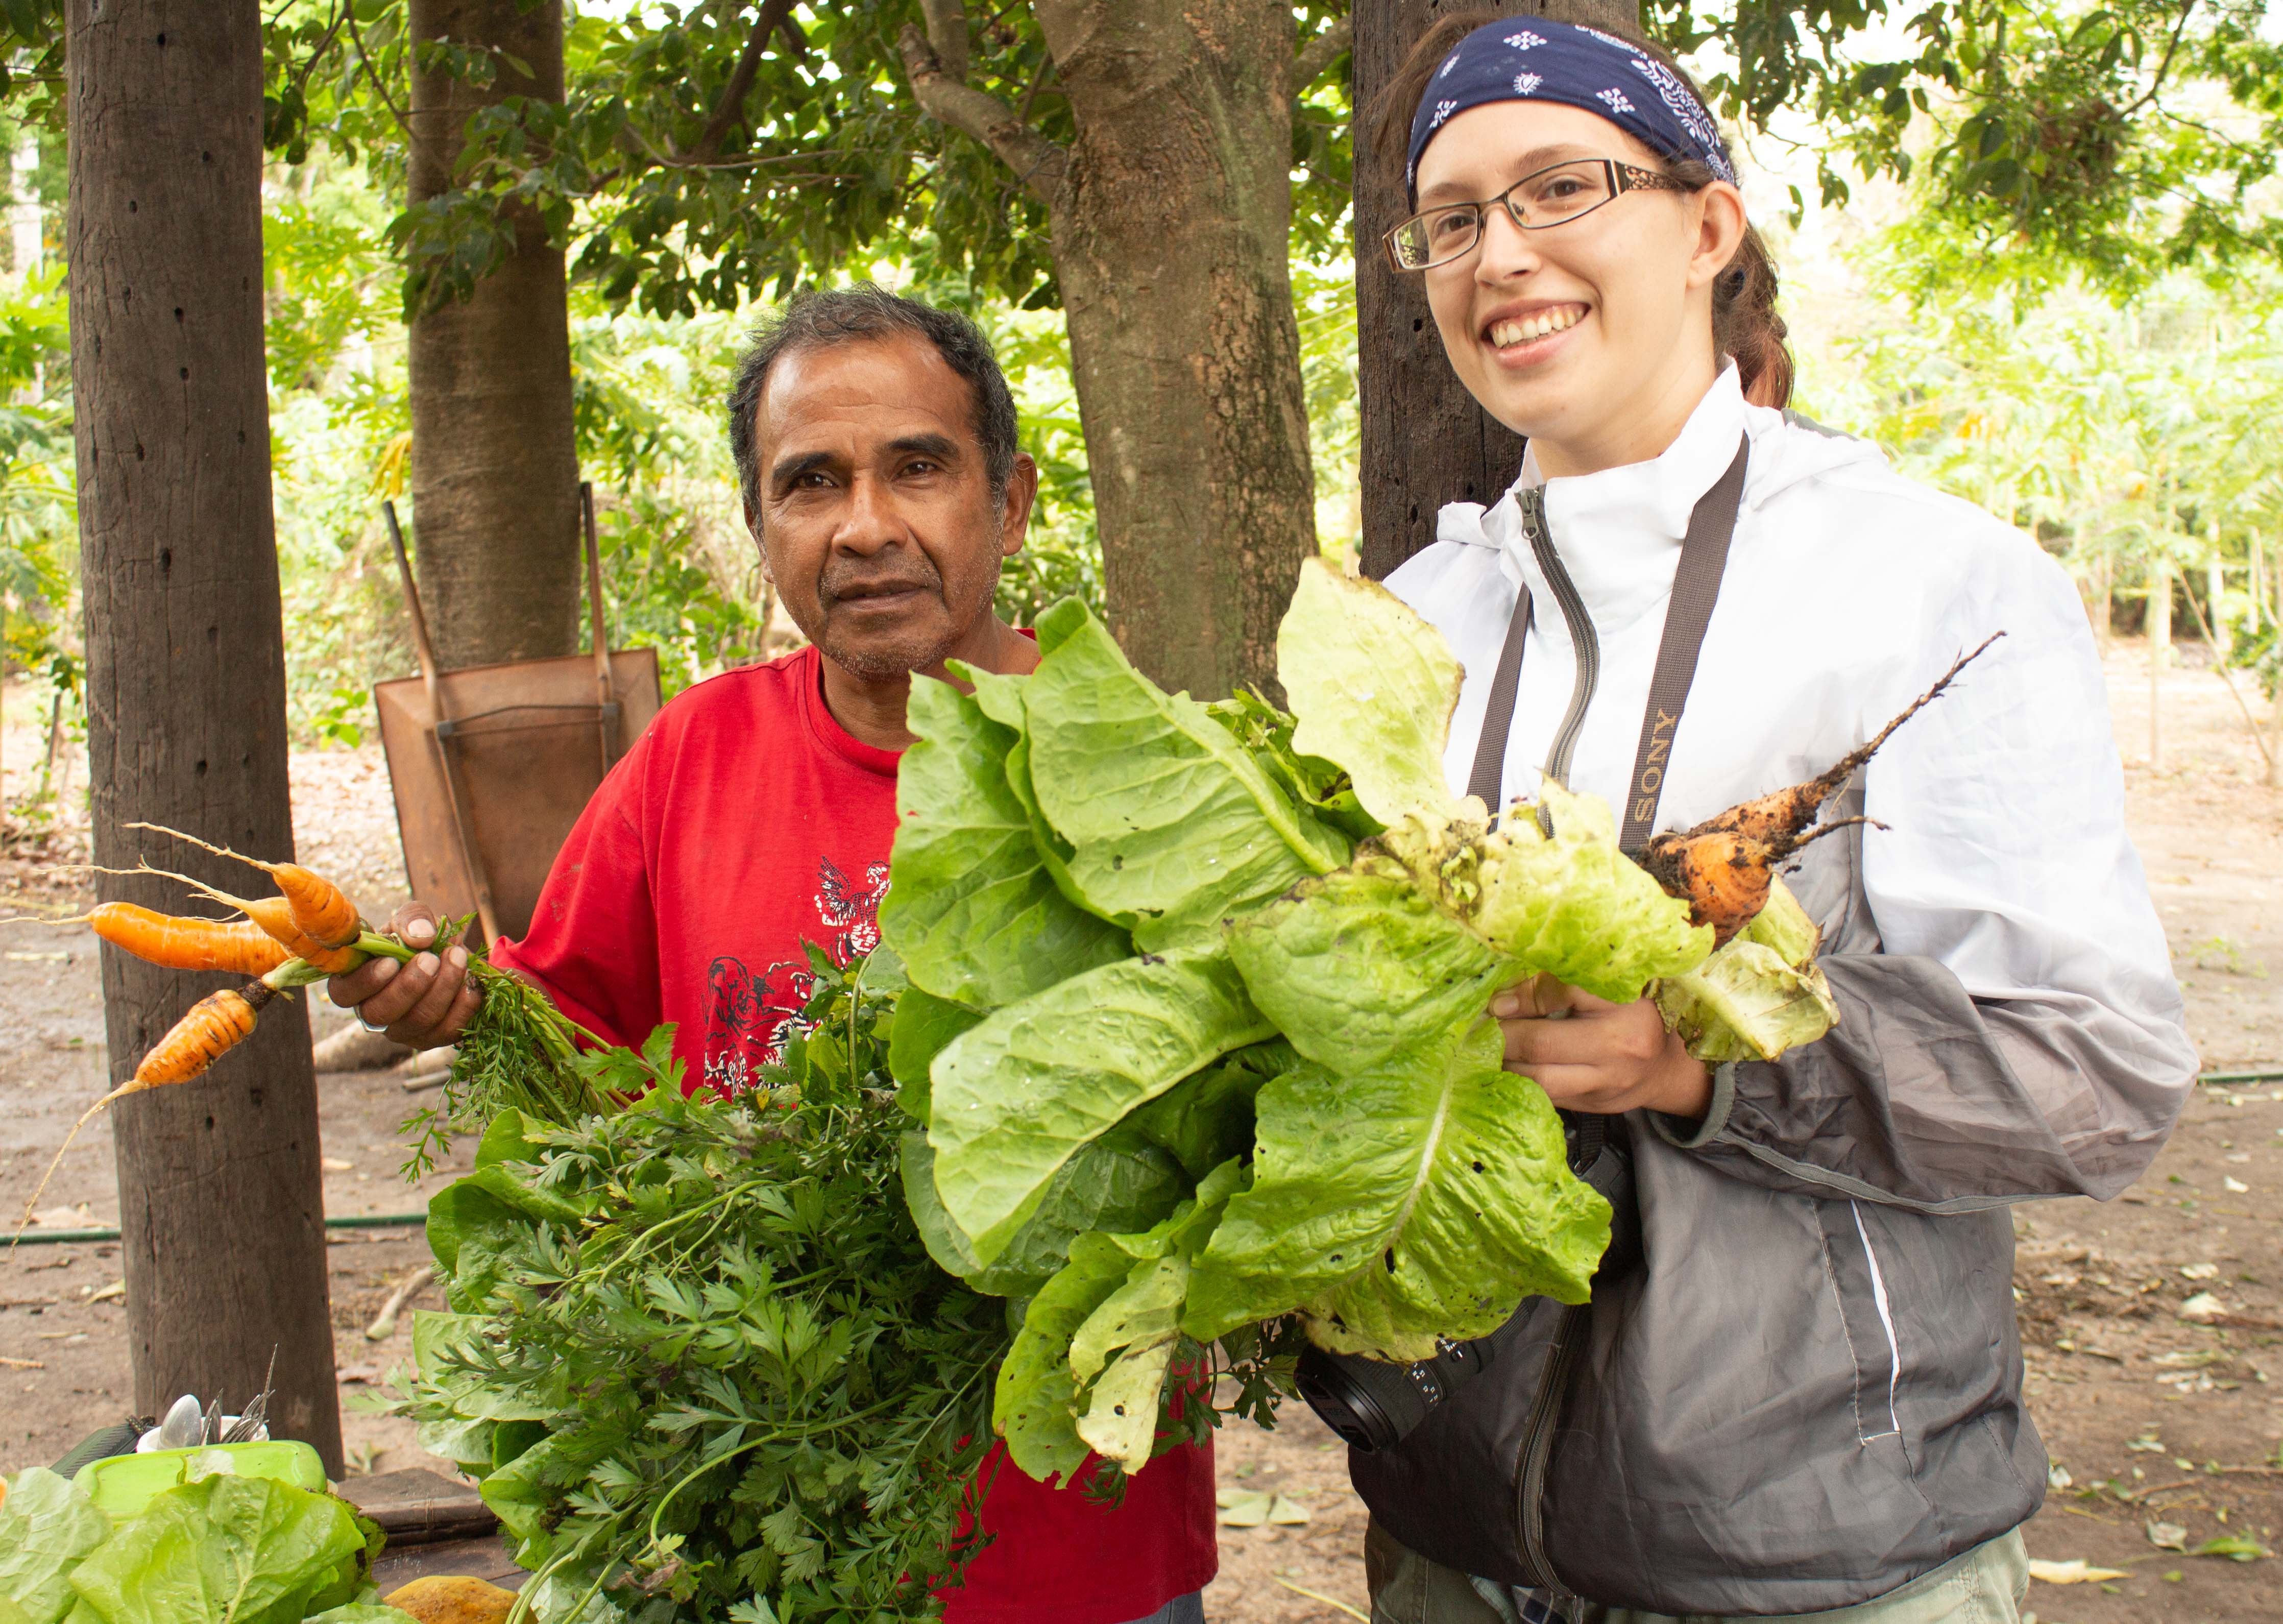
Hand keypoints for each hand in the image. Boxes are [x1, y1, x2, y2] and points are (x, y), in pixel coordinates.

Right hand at [326, 903, 480, 1050]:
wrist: (457, 957)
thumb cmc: (423, 938)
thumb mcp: (416, 918)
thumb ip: (413, 919)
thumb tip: (420, 936)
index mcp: (358, 982)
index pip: (344, 993)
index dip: (365, 981)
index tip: (392, 961)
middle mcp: (376, 1012)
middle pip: (379, 1014)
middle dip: (409, 985)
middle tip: (431, 958)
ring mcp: (404, 1030)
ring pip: (417, 1022)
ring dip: (442, 987)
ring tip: (458, 957)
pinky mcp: (435, 1038)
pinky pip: (448, 1030)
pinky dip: (463, 1003)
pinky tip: (470, 980)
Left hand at [1491, 975, 1710, 1119]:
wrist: (1668, 1066)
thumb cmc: (1636, 1015)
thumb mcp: (1611, 988)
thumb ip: (1561, 985)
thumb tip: (1502, 999)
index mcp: (1624, 1007)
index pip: (1561, 995)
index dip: (1520, 997)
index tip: (1494, 1002)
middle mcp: (1618, 1050)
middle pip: (1543, 1045)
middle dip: (1501, 1036)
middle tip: (1474, 1027)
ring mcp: (1606, 1085)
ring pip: (1539, 1080)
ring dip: (1503, 1065)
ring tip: (1481, 1050)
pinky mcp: (1594, 1107)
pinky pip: (1546, 1097)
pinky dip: (1518, 1083)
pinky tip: (1501, 1070)